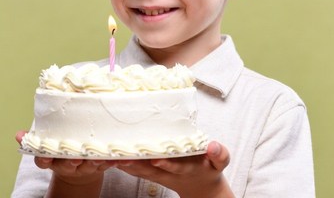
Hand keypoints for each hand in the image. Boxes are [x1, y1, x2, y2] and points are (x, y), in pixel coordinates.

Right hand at [15, 130, 112, 195]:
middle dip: (70, 161)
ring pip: (88, 166)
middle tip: (74, 157)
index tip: (45, 155)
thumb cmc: (63, 147)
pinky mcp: (99, 166)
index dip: (44, 159)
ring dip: (93, 161)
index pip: (44, 161)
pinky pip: (105, 164)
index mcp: (52, 160)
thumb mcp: (49, 142)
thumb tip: (18, 135)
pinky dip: (111, 160)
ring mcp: (84, 167)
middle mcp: (67, 166)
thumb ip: (36, 137)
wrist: (80, 167)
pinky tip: (117, 156)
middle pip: (66, 165)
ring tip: (97, 155)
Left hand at [116, 141, 233, 197]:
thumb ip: (219, 154)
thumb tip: (214, 146)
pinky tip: (115, 159)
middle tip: (124, 158)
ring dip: (129, 166)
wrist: (202, 186)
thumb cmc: (210, 168)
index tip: (157, 159)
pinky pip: (139, 171)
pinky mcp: (155, 173)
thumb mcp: (220, 162)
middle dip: (139, 165)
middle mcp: (171, 173)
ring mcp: (162, 174)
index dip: (167, 164)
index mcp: (187, 168)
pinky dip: (128, 166)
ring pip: (143, 171)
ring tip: (114, 158)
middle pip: (152, 171)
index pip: (176, 166)